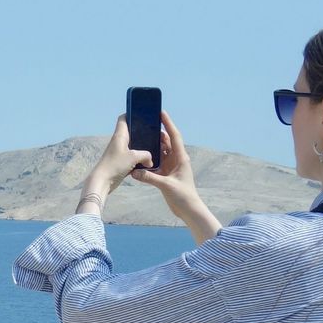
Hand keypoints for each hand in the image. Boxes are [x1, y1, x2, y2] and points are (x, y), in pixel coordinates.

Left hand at [85, 114, 162, 198]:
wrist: (102, 182)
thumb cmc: (115, 166)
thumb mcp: (134, 157)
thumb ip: (146, 155)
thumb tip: (150, 160)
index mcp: (120, 135)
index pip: (123, 118)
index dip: (131, 113)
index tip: (142, 113)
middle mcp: (119, 142)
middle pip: (131, 132)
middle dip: (142, 132)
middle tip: (154, 132)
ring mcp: (119, 152)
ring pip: (133, 146)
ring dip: (142, 147)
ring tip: (154, 147)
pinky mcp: (120, 163)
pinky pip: (133, 158)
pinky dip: (139, 159)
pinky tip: (148, 162)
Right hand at [128, 111, 220, 241]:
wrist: (188, 209)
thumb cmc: (183, 196)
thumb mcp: (166, 185)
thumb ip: (149, 178)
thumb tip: (134, 172)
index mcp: (181, 158)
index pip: (174, 136)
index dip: (168, 124)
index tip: (161, 113)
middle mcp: (176, 160)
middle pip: (166, 142)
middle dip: (157, 133)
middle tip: (146, 125)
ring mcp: (171, 167)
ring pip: (160, 152)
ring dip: (152, 146)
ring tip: (141, 138)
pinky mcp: (165, 175)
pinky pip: (155, 164)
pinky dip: (148, 161)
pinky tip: (139, 158)